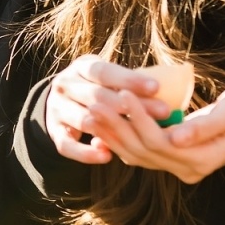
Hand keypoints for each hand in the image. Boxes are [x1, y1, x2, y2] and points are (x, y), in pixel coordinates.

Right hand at [45, 55, 166, 165]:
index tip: (155, 88)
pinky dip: (85, 153)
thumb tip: (170, 88)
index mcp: (81, 68)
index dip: (129, 80)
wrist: (61, 100)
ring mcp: (57, 109)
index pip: (105, 72)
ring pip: (83, 119)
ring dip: (109, 128)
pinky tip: (106, 156)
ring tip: (135, 135)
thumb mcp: (109, 77)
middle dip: (130, 105)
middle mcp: (64, 85)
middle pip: (97, 96)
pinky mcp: (54, 132)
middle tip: (163, 113)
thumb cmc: (98, 87)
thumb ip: (128, 84)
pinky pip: (67, 145)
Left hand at [60, 67, 224, 183]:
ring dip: (112, 134)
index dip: (139, 119)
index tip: (121, 94)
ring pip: (136, 155)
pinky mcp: (170, 160)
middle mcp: (188, 170)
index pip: (160, 142)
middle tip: (94, 101)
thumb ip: (205, 126)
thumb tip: (176, 136)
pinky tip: (101, 125)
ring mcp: (178, 169)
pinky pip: (139, 153)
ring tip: (91, 111)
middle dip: (117, 126)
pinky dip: (119, 140)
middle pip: (143, 150)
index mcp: (203, 160)